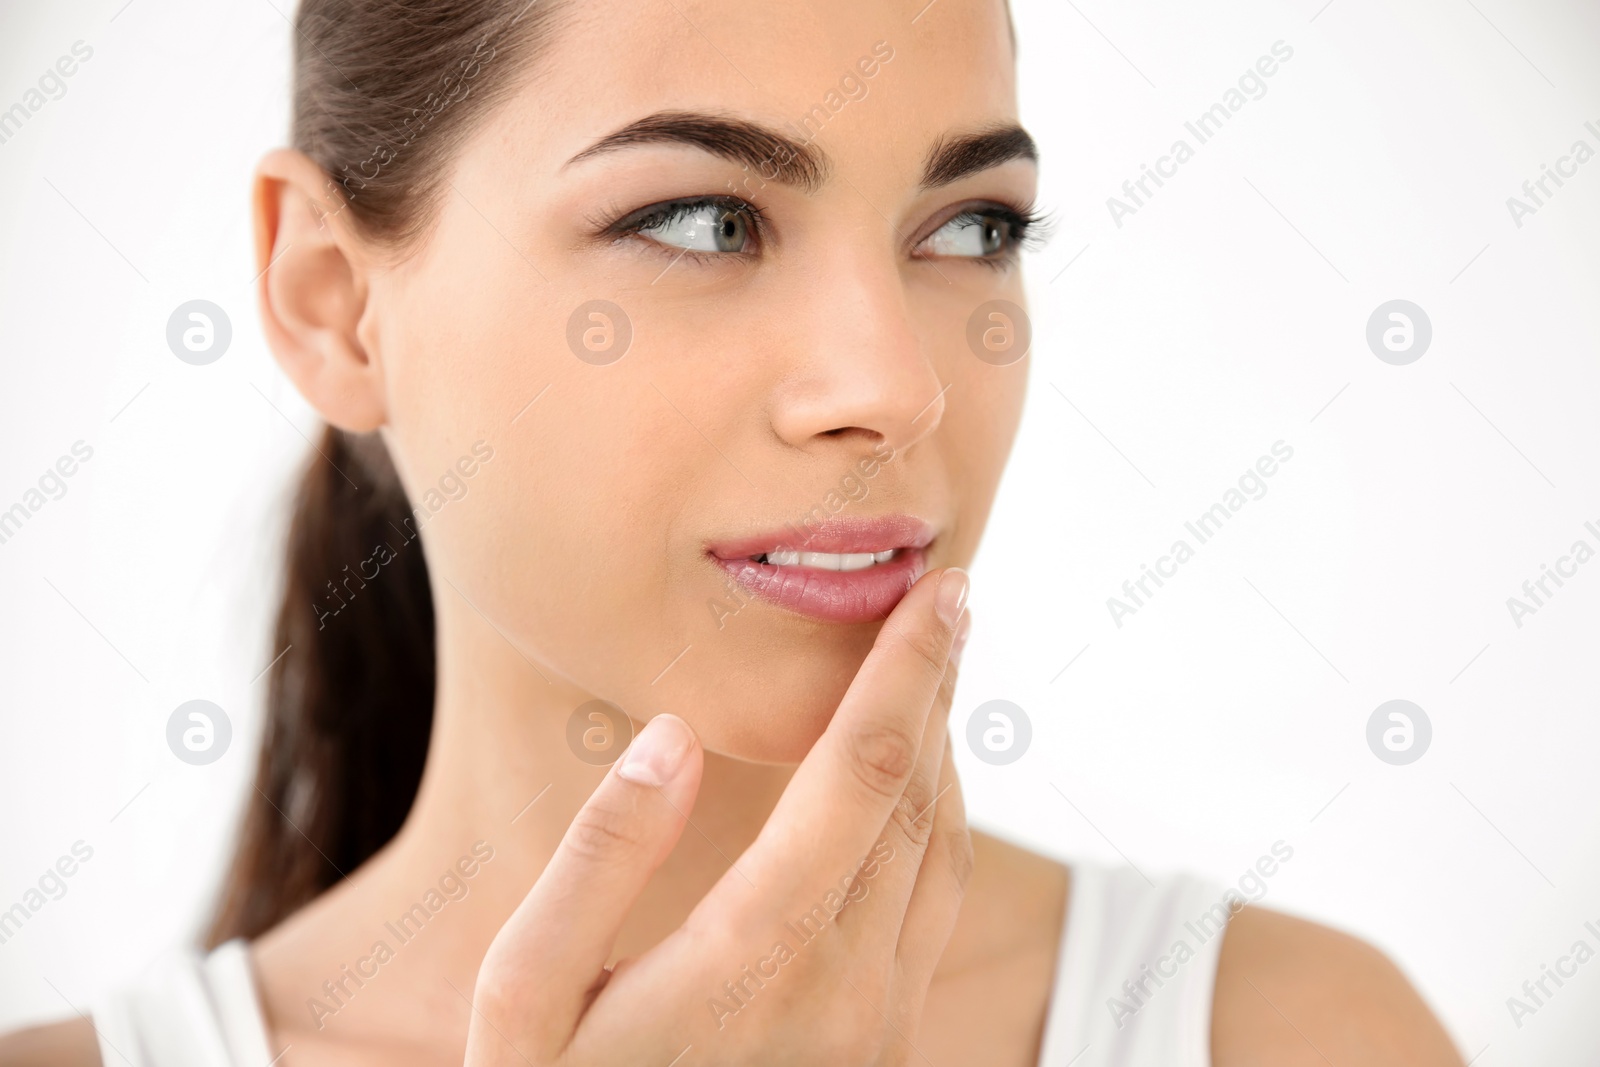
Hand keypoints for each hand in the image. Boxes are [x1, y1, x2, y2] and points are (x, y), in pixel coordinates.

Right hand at [465, 567, 973, 1065]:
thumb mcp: (524, 999)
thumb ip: (596, 859)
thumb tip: (669, 736)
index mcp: (757, 952)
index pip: (864, 773)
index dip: (907, 671)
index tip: (939, 593)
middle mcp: (844, 986)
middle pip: (922, 797)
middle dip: (938, 686)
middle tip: (945, 599)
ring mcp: (878, 1024)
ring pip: (944, 850)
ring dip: (948, 747)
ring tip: (935, 668)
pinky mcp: (886, 1047)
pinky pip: (939, 904)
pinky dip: (940, 820)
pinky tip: (917, 782)